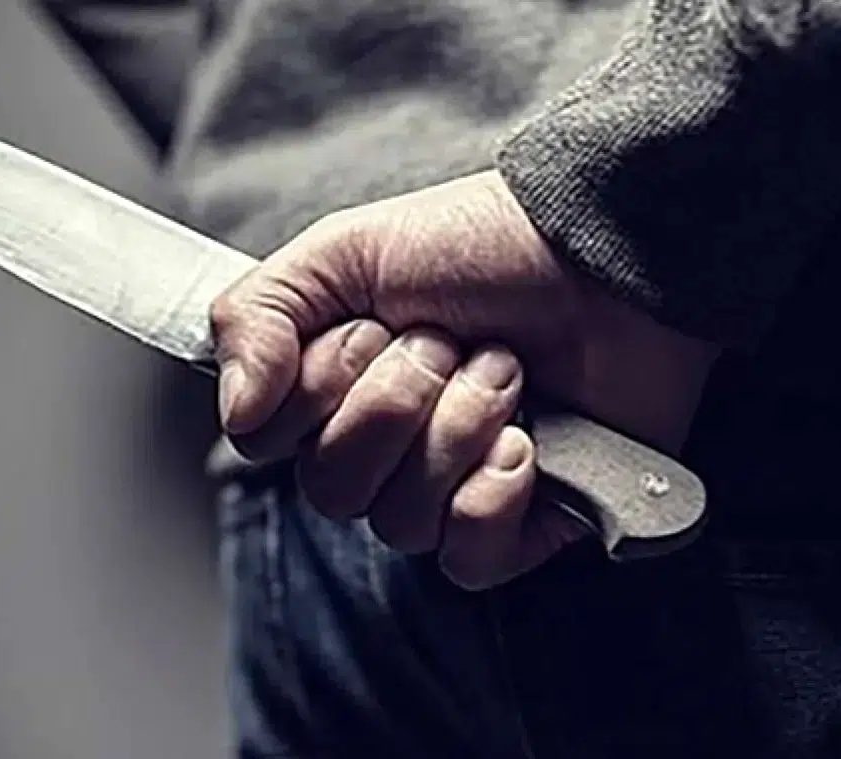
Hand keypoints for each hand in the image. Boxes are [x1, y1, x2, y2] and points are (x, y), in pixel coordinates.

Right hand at [211, 171, 717, 588]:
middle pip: (331, 490)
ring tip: (506, 368)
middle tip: (449, 341)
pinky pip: (468, 560)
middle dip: (396, 401)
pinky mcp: (521, 524)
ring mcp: (450, 491)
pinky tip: (528, 443)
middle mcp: (383, 451)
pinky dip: (494, 497)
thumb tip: (237, 409)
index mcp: (333, 391)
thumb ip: (259, 316)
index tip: (372, 327)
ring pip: (401, 521)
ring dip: (458, 427)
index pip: (264, 443)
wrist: (603, 256)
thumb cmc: (479, 246)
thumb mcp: (347, 250)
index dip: (317, 390)